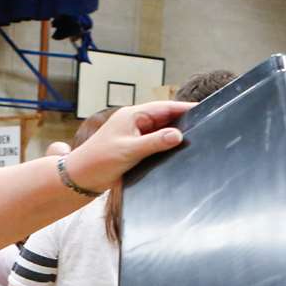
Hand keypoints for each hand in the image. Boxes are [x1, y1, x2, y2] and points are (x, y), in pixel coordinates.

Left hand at [63, 99, 193, 191]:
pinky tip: (177, 153)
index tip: (203, 109)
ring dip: (174, 136)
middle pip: (165, 118)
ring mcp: (135, 136)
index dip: (184, 108)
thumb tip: (178, 135)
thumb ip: (155, 142)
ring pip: (161, 132)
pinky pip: (155, 144)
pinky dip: (166, 147)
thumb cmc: (99, 160)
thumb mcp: (129, 151)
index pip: (164, 107)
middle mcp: (135, 123)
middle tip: (205, 127)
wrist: (81, 178)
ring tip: (196, 139)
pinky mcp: (135, 149)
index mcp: (133, 115)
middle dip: (183, 122)